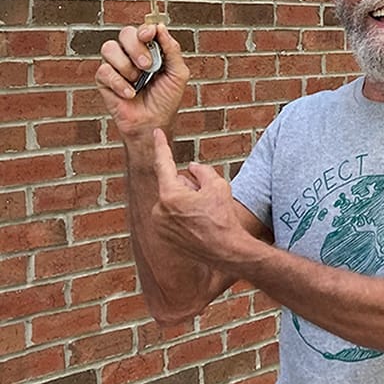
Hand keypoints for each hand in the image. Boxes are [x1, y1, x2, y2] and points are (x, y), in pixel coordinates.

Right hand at [95, 24, 189, 139]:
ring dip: (126, 66)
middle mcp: (131, 54)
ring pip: (109, 48)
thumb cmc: (166, 99)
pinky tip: (130, 94)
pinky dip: (119, 83)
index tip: (149, 35)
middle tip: (147, 66)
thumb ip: (172, 50)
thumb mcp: (178, 74)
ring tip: (138, 81)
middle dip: (136, 48)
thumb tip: (160, 27)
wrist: (153, 122)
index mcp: (150, 49)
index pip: (143, 30)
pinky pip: (104, 70)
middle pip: (125, 33)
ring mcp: (116, 65)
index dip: (144, 29)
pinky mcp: (104, 79)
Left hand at [151, 129, 242, 267]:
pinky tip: (200, 224)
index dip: (161, 146)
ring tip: (206, 214)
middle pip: (174, 185)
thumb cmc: (223, 218)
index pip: (164, 164)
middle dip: (189, 186)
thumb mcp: (218, 186)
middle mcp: (159, 211)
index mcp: (170, 195)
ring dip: (187, 201)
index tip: (156, 133)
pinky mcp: (164, 237)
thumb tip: (191, 168)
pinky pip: (172, 216)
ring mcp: (160, 225)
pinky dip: (184, 215)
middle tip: (208, 198)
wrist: (226, 250)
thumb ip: (202, 171)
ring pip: (173, 201)